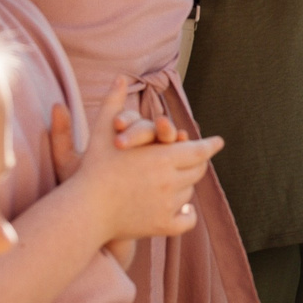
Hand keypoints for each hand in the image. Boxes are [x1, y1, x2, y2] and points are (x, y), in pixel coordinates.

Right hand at [54, 81, 217, 240]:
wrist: (85, 210)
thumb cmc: (93, 169)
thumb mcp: (103, 131)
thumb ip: (114, 103)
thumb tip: (119, 77)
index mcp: (162, 157)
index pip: (198, 150)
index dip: (209, 146)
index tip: (218, 142)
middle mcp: (170, 181)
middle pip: (197, 171)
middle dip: (197, 165)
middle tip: (196, 162)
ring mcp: (168, 205)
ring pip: (189, 194)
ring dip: (184, 187)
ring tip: (175, 182)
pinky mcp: (163, 226)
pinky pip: (187, 220)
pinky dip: (186, 215)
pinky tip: (181, 210)